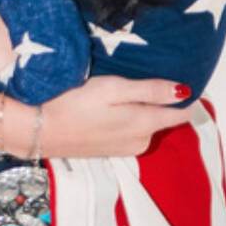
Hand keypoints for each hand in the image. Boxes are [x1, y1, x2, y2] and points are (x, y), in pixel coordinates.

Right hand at [39, 74, 197, 158]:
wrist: (40, 131)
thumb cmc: (76, 103)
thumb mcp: (114, 89)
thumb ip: (150, 90)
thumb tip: (185, 91)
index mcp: (146, 125)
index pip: (183, 113)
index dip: (184, 95)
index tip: (176, 75)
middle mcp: (142, 142)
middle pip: (163, 118)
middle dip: (158, 100)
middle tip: (138, 77)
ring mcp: (126, 149)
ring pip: (146, 125)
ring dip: (140, 110)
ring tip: (121, 91)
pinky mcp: (111, 150)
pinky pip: (130, 132)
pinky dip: (126, 119)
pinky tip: (108, 108)